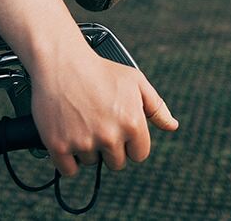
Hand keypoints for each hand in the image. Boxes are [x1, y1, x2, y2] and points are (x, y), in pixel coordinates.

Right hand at [28, 43, 177, 176]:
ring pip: (91, 163)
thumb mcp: (135, 81)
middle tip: (98, 123)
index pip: (139, 155)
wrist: (62, 61)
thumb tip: (172, 126)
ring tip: (81, 121)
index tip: (119, 130)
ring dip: (87, 149)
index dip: (130, 143)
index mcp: (132, 122)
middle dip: (109, 147)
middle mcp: (110, 136)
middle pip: (116, 163)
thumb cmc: (100, 70)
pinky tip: (68, 137)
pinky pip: (69, 170)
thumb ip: (157, 107)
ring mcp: (83, 142)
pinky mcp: (58, 146)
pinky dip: (67, 158)